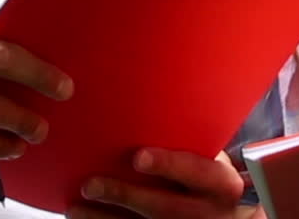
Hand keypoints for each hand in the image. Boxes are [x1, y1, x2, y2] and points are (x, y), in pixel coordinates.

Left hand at [69, 148, 250, 218]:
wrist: (222, 212)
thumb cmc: (204, 171)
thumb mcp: (208, 154)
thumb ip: (188, 138)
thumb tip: (146, 92)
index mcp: (221, 184)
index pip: (200, 173)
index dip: (170, 165)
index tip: (138, 157)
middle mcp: (208, 213)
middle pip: (168, 209)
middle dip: (127, 196)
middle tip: (91, 184)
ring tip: (76, 205)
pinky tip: (81, 217)